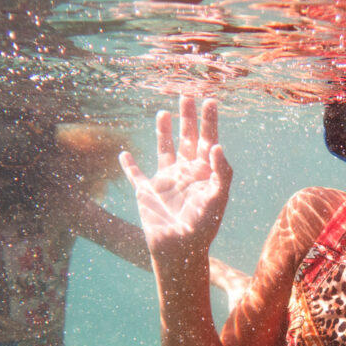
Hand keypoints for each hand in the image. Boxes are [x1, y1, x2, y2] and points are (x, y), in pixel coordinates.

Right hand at [120, 96, 231, 260]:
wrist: (180, 250)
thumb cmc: (202, 226)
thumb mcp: (217, 199)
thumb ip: (221, 173)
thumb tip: (216, 146)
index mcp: (204, 173)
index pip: (207, 140)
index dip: (209, 121)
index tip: (209, 100)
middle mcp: (185, 173)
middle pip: (186, 139)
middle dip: (187, 118)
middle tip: (187, 96)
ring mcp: (166, 181)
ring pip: (164, 150)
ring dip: (163, 132)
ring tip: (164, 113)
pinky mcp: (147, 192)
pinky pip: (135, 176)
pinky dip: (128, 166)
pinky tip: (124, 154)